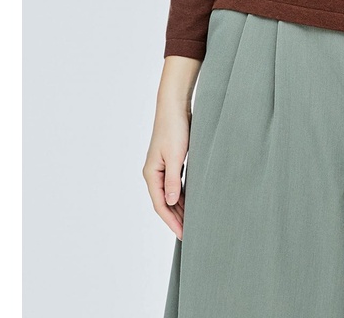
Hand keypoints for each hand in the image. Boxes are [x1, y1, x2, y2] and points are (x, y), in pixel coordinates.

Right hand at [143, 102, 191, 237]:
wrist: (175, 107)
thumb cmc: (174, 129)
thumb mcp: (175, 157)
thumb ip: (172, 181)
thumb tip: (169, 203)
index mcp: (151, 174)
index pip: (160, 205)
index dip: (171, 221)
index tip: (183, 235)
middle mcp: (154, 173)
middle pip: (164, 202)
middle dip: (176, 218)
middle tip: (190, 234)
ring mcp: (162, 168)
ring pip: (170, 194)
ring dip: (180, 208)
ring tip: (192, 222)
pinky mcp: (171, 162)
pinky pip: (175, 184)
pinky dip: (182, 195)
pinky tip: (191, 202)